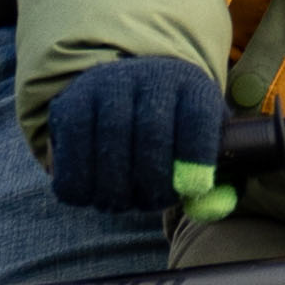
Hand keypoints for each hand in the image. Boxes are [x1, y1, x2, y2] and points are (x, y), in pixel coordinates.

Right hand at [37, 57, 220, 224]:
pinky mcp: (69, 104)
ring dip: (115, 190)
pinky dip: (79, 186)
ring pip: (109, 146)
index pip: (198, 117)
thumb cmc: (170, 131)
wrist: (121, 92)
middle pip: (152, 134)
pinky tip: (90, 193)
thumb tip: (212, 208)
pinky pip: (71, 155)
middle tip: (148, 203)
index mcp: (190, 85)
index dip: (196, 157)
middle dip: (152, 182)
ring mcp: (105, 86)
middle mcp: (148, 76)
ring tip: (120, 201)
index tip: (192, 188)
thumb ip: (216, 184)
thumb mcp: (200, 148)